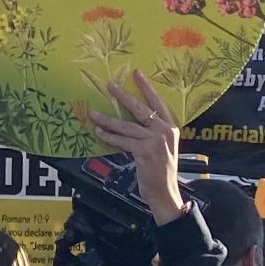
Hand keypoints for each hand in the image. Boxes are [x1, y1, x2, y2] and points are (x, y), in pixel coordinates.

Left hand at [86, 71, 183, 225]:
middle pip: (140, 109)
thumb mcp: (163, 147)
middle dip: (123, 95)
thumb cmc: (161, 170)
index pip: (157, 103)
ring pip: (126, 126)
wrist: (165, 192)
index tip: (136, 73)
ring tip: (93, 113)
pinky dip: (109, 136)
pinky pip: (122, 141)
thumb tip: (131, 120)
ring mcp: (155, 141)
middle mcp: (164, 131)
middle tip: (109, 85)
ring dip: (108, 119)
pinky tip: (98, 132)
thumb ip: (152, 133)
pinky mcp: (144, 152)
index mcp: (170, 128)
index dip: (146, 87)